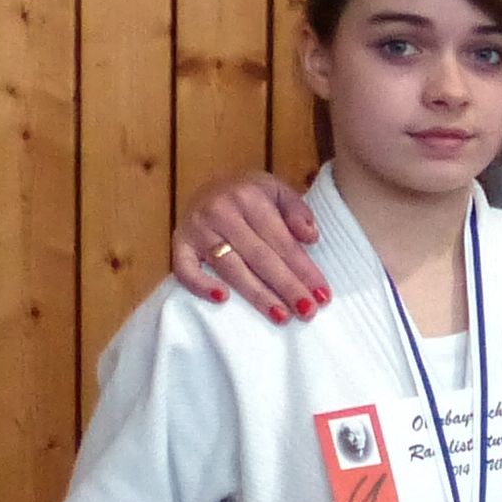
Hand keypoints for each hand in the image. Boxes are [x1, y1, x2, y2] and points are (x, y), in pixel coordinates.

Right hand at [172, 172, 325, 319]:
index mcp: (249, 197)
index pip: (282, 241)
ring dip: (257, 295)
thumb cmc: (250, 196)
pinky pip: (185, 269)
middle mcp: (221, 211)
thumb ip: (297, 211)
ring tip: (281, 316)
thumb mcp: (277, 191)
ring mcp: (197, 228)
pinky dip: (200, 285)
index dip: (304, 270)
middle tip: (307, 312)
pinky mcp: (179, 242)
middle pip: (260, 257)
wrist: (210, 186)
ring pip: (230, 268)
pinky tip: (223, 299)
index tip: (322, 295)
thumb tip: (311, 237)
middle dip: (287, 287)